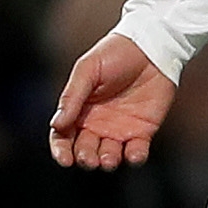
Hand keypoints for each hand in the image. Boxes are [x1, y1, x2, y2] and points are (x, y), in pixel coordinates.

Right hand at [48, 31, 176, 169]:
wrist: (150, 46)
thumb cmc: (114, 54)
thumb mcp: (87, 70)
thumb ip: (72, 97)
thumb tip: (57, 125)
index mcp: (79, 110)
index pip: (63, 137)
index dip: (61, 151)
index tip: (65, 160)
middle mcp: (97, 124)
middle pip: (85, 151)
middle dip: (85, 158)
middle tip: (89, 158)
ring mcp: (120, 129)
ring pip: (109, 156)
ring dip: (107, 161)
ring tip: (108, 158)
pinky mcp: (143, 131)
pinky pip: (136, 152)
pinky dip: (134, 158)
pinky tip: (133, 154)